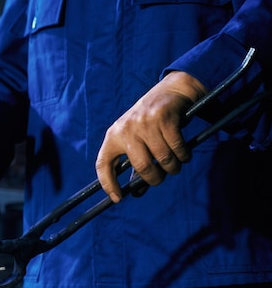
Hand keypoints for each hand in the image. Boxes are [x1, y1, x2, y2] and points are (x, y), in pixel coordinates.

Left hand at [95, 71, 206, 202]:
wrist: (172, 89)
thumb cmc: (151, 121)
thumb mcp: (137, 138)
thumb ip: (136, 163)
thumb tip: (137, 192)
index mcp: (113, 135)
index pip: (103, 163)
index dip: (108, 183)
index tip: (117, 198)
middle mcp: (126, 129)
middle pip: (142, 167)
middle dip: (155, 178)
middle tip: (161, 178)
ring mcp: (145, 122)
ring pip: (163, 159)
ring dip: (173, 167)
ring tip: (175, 164)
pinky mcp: (164, 117)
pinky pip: (177, 148)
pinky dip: (184, 155)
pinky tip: (183, 154)